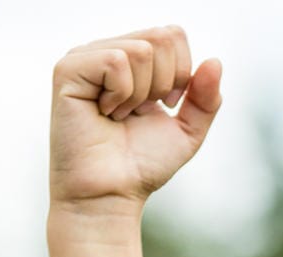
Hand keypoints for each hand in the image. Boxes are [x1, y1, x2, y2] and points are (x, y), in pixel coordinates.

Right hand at [48, 26, 222, 214]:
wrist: (110, 195)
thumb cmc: (140, 166)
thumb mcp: (187, 130)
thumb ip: (206, 98)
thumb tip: (215, 61)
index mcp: (131, 60)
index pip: (172, 35)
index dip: (181, 73)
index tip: (162, 106)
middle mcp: (106, 52)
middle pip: (161, 37)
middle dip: (164, 83)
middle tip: (139, 112)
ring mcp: (84, 58)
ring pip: (141, 50)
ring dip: (140, 95)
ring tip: (118, 116)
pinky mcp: (67, 70)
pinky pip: (116, 61)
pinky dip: (121, 95)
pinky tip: (104, 114)